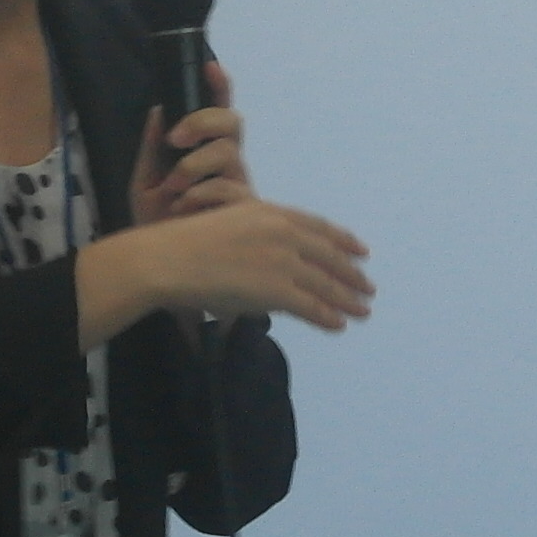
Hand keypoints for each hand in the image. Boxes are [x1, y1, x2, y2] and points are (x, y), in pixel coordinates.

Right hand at [130, 198, 376, 333]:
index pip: (319, 227)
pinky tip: (339, 324)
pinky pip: (311, 306)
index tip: (361, 250)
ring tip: (362, 310)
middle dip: (352, 274)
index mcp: (273, 212)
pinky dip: (328, 316)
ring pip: (326, 284)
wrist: (168, 258)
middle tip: (368, 287)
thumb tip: (275, 258)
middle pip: (329, 256)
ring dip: (348, 299)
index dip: (344, 241)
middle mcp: (284, 233)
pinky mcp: (276, 290)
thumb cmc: (187, 243)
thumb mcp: (231, 222)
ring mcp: (282, 261)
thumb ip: (259, 234)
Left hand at [133, 70, 255, 228]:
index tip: (209, 66)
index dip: (219, 87)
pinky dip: (201, 194)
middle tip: (175, 139)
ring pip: (229, 153)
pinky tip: (183, 208)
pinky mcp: (244, 213)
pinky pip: (229, 189)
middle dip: (202, 122)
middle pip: (232, 123)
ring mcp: (239, 187)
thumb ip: (151, 149)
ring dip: (195, 165)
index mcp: (206, 153)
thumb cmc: (159, 225)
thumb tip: (157, 109)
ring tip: (173, 188)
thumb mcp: (144, 183)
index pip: (218, 112)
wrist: (163, 270)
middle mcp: (228, 165)